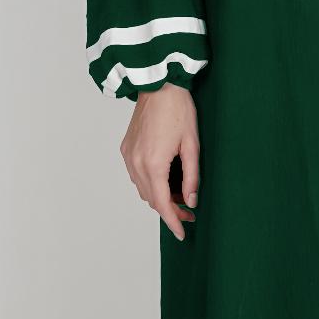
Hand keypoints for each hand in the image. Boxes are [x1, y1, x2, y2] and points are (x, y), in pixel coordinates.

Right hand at [120, 82, 198, 241]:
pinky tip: (166, 180)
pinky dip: (150, 183)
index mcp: (153, 164)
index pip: (161, 203)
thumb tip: (191, 200)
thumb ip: (192, 177)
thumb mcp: (192, 145)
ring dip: (159, 196)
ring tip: (180, 195)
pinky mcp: (126, 149)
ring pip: (143, 189)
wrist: (159, 85)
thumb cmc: (179, 110)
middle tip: (190, 212)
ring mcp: (128, 156)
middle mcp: (136, 163)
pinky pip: (137, 175)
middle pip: (151, 199)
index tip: (182, 233)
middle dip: (169, 209)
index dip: (173, 221)